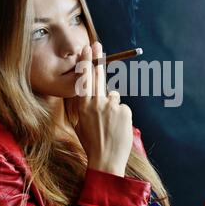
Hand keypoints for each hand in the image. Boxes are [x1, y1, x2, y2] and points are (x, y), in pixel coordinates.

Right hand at [73, 42, 132, 176]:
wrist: (105, 160)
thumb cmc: (91, 143)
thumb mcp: (79, 124)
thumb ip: (83, 107)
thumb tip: (89, 94)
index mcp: (82, 106)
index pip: (84, 79)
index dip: (86, 62)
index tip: (86, 49)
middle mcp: (96, 103)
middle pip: (98, 76)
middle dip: (97, 59)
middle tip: (97, 45)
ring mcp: (111, 106)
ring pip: (113, 96)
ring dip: (112, 105)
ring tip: (109, 124)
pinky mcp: (124, 111)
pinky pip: (123, 107)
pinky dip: (121, 115)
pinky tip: (117, 127)